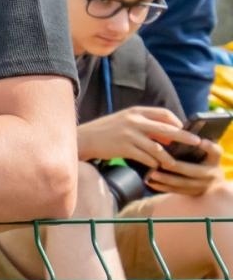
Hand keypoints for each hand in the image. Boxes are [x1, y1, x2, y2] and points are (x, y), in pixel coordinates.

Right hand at [77, 107, 195, 168]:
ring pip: (158, 148)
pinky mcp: (124, 148)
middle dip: (184, 137)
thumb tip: (167, 136)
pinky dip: (153, 163)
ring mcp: (129, 134)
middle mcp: (134, 121)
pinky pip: (146, 158)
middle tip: (196, 143)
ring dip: (167, 158)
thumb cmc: (105, 131)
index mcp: (135, 111)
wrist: (83, 139)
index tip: (183, 130)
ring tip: (172, 164)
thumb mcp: (124, 121)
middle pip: (167, 128)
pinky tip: (153, 167)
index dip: (176, 122)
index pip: (163, 113)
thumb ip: (144, 125)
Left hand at [146, 135, 222, 196]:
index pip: (215, 152)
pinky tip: (150, 182)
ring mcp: (203, 185)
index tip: (200, 141)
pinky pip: (177, 191)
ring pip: (183, 183)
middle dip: (177, 167)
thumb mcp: (199, 148)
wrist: (207, 177)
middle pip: (194, 171)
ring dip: (166, 179)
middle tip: (162, 163)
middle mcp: (212, 173)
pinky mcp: (193, 193)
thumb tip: (174, 129)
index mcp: (214, 159)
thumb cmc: (199, 155)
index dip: (209, 147)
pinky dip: (163, 187)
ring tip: (152, 174)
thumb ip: (189, 141)